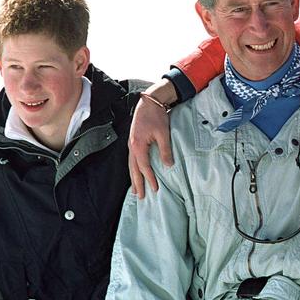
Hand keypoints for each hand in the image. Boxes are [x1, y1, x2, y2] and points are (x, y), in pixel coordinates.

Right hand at [128, 80, 176, 197]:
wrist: (148, 102)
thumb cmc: (156, 116)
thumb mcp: (163, 133)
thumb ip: (165, 150)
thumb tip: (168, 166)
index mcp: (138, 145)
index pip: (144, 167)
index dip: (150, 179)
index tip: (155, 189)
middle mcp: (132, 147)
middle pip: (134, 169)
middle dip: (137, 183)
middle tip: (140, 197)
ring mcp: (131, 144)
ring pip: (131, 165)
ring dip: (133, 178)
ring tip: (135, 190)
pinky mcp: (133, 142)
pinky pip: (132, 160)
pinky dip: (133, 169)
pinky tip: (135, 174)